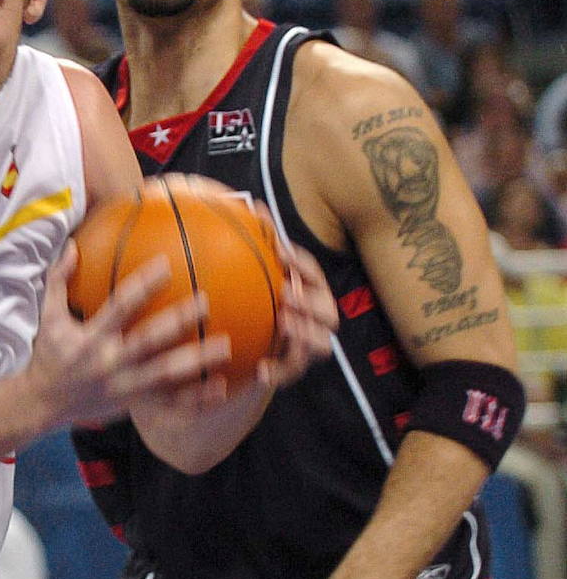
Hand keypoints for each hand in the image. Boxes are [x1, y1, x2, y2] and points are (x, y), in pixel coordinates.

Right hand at [30, 243, 230, 426]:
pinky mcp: (133, 405)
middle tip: (205, 302)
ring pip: (166, 374)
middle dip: (177, 321)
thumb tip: (72, 246)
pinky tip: (221, 387)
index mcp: (92, 338)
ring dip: (196, 361)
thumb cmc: (49, 355)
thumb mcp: (49, 317)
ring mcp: (124, 387)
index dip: (142, 286)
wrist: (42, 403)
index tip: (166, 264)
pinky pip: (169, 405)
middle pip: (149, 341)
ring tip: (225, 346)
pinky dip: (196, 399)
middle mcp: (110, 362)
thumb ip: (58, 281)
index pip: (120, 307)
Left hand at [258, 244, 337, 388]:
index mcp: (309, 291)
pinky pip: (289, 373)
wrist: (249, 342)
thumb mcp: (260, 271)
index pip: (313, 275)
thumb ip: (260, 239)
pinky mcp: (290, 368)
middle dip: (311, 304)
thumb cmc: (259, 297)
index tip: (280, 254)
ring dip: (305, 334)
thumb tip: (256, 205)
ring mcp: (307, 346)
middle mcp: (316, 319)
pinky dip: (277, 372)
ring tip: (283, 324)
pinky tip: (260, 369)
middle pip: (329, 313)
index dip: (301, 264)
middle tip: (287, 294)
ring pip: (321, 346)